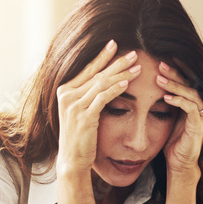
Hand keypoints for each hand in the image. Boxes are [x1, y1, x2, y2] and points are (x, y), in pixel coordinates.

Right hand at [55, 40, 141, 172]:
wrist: (72, 159)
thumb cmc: (80, 137)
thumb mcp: (81, 112)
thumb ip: (87, 95)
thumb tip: (104, 80)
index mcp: (65, 91)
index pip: (88, 69)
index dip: (102, 56)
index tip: (115, 44)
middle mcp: (67, 95)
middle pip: (97, 73)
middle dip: (117, 62)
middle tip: (134, 53)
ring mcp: (74, 105)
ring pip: (101, 84)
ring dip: (121, 74)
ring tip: (137, 67)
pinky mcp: (84, 116)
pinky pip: (102, 98)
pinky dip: (115, 89)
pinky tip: (126, 83)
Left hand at [156, 61, 202, 179]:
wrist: (179, 163)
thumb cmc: (172, 141)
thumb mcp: (169, 116)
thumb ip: (167, 100)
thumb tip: (153, 82)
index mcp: (195, 103)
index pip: (187, 81)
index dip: (176, 70)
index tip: (161, 59)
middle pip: (190, 84)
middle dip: (175, 73)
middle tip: (160, 63)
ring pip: (191, 93)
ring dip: (174, 85)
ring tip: (159, 79)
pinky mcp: (199, 125)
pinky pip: (190, 108)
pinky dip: (178, 101)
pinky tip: (165, 97)